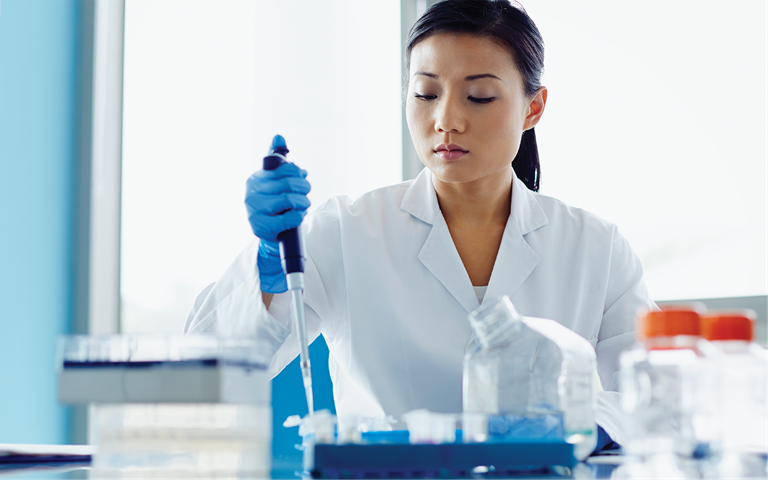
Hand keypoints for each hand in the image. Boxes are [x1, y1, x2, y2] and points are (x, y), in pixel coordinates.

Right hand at [245, 162, 310, 292]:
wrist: (269, 236)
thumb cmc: (275, 206)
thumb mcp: (274, 182)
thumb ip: (276, 160)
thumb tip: (278, 137)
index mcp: (255, 179)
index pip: (283, 169)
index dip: (298, 173)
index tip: (302, 178)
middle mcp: (251, 194)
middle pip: (288, 184)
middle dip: (304, 188)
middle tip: (306, 193)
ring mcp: (254, 211)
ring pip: (289, 200)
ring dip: (303, 203)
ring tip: (302, 206)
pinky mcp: (261, 227)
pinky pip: (289, 217)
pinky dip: (298, 216)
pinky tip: (297, 216)